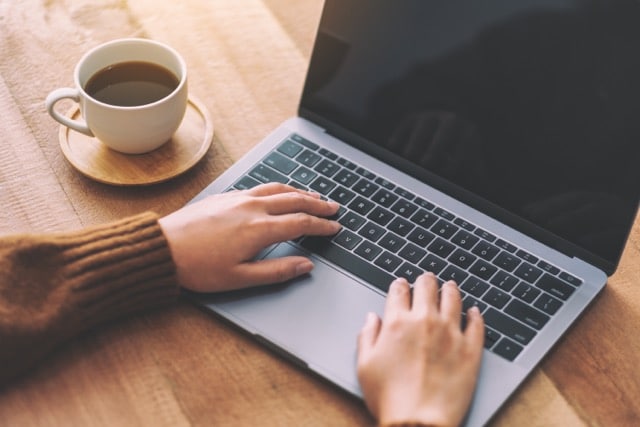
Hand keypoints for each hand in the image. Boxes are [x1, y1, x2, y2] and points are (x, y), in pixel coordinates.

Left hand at [158, 183, 340, 291]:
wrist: (163, 248)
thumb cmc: (198, 267)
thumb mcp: (240, 278)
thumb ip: (277, 271)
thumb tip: (305, 265)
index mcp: (259, 229)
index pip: (301, 223)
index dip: (322, 226)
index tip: (335, 227)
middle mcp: (252, 208)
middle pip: (294, 201)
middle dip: (317, 204)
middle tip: (333, 207)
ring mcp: (238, 198)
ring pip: (278, 189)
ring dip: (300, 192)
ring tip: (313, 196)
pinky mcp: (226, 195)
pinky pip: (260, 186)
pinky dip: (278, 188)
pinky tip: (279, 192)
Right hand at [357, 273, 483, 426]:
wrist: (418, 421)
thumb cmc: (390, 397)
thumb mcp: (365, 365)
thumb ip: (367, 336)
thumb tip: (372, 319)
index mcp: (397, 323)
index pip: (399, 291)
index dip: (400, 284)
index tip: (401, 284)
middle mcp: (425, 321)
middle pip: (427, 287)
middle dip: (425, 280)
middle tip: (427, 278)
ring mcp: (450, 334)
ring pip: (453, 299)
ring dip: (450, 289)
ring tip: (450, 286)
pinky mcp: (470, 350)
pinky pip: (477, 324)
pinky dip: (475, 315)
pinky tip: (474, 312)